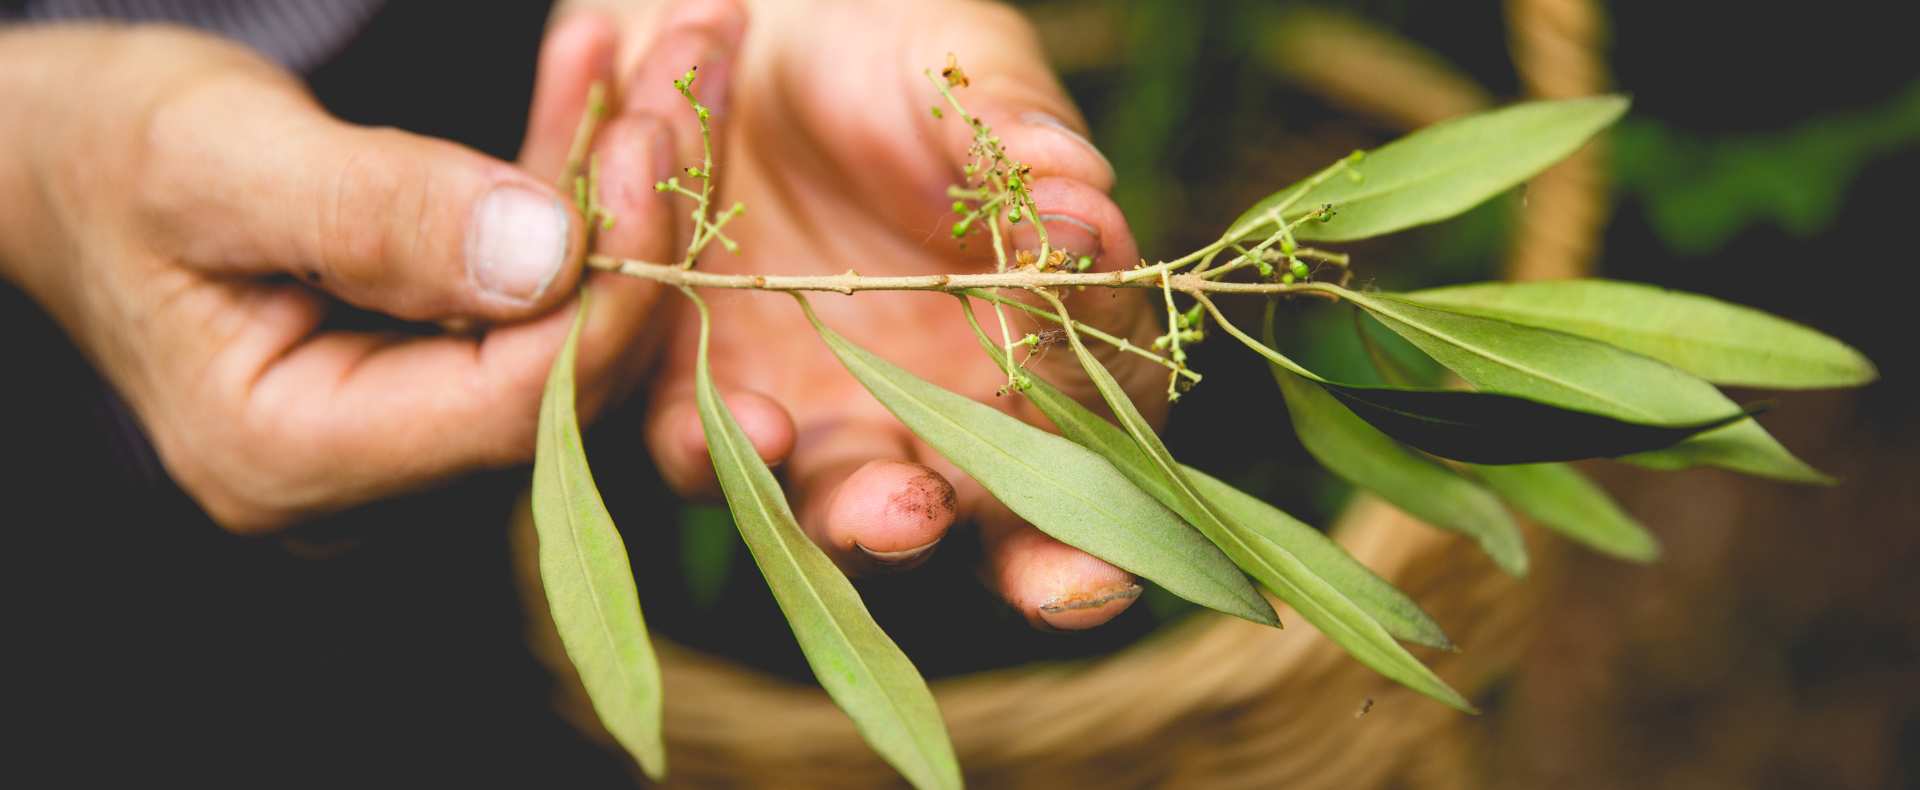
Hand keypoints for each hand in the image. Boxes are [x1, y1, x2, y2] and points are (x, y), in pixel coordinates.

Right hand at [0, 24, 703, 532]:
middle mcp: (365, 476)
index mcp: (296, 457)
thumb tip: (548, 254)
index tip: (656, 150)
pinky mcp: (430, 373)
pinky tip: (600, 75)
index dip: (610, 286)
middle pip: (562, 369)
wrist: (57, 158)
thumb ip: (378, 214)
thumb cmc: (103, 150)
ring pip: (566, 320)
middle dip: (643, 222)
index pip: (514, 403)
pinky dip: (571, 181)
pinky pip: (534, 287)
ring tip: (671, 58)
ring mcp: (404, 431)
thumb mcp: (218, 160)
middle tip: (690, 82)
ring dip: (624, 185)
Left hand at [533, 0, 1165, 629]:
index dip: (1108, 450)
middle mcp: (931, 410)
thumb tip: (1086, 217)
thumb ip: (1021, 143)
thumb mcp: (964, 74)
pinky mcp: (696, 397)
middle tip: (1057, 571)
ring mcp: (815, 419)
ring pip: (847, 517)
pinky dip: (724, 452)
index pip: (1102, 421)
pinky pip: (702, 453)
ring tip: (901, 510)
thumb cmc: (883, 52)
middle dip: (1024, 560)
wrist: (733, 32)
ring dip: (874, 529)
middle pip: (993, 523)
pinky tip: (758, 424)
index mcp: (1031, 342)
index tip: (1103, 481)